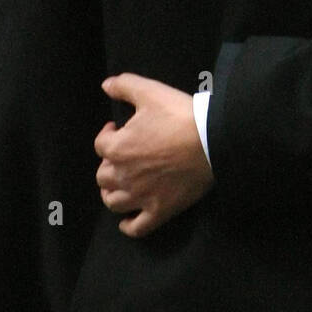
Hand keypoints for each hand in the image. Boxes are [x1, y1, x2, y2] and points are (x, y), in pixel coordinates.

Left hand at [94, 74, 214, 237]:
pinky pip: (137, 227)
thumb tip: (106, 85)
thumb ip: (124, 86)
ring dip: (113, 193)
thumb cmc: (179, 115)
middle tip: (123, 156)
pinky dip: (128, 225)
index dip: (108, 135)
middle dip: (109, 164)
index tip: (118, 129)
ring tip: (121, 185)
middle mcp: (123, 176)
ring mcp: (141, 196)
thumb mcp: (150, 91)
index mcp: (117, 148)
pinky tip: (128, 220)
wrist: (211, 141)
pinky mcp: (160, 211)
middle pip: (103, 176)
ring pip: (113, 202)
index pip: (100, 144)